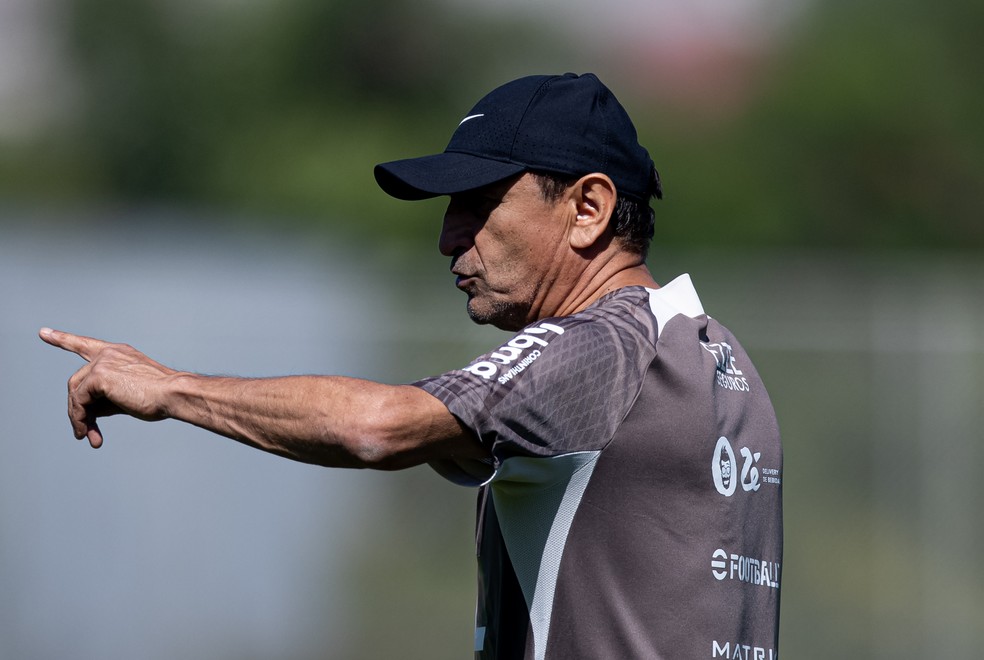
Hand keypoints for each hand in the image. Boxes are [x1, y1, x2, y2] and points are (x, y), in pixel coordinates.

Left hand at [39, 328, 176, 447]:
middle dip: (77, 409)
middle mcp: (108, 354)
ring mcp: (102, 363)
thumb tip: (86, 413)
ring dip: (79, 418)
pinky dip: (80, 418)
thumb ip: (105, 399)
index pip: (85, 344)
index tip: (44, 333)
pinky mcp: (99, 376)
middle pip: (76, 382)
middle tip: (84, 433)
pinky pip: (78, 401)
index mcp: (118, 354)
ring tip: (87, 436)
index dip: (63, 339)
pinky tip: (89, 432)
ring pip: (75, 393)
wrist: (174, 394)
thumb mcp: (127, 395)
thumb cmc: (160, 397)